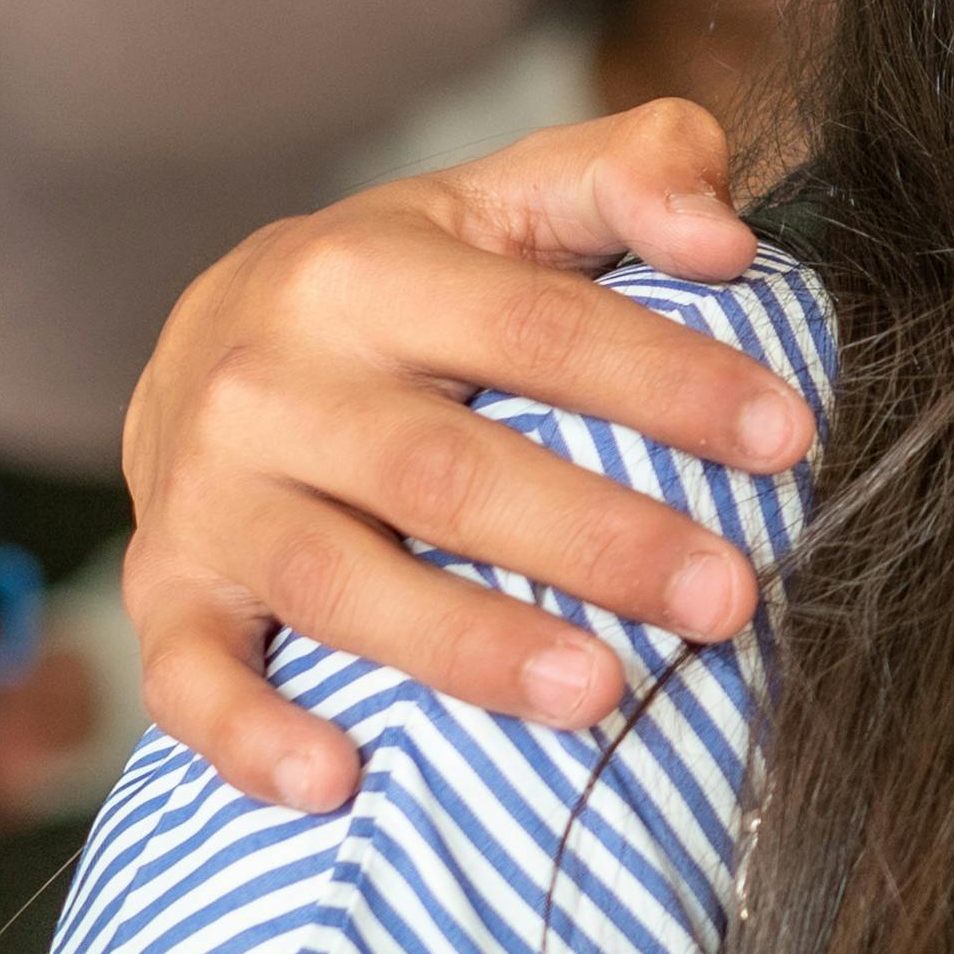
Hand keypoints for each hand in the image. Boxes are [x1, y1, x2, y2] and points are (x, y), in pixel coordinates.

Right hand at [121, 104, 800, 813]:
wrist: (213, 334)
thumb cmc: (417, 275)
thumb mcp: (516, 196)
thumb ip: (637, 172)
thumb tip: (725, 237)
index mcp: (368, 272)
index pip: (541, 326)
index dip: (668, 381)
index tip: (787, 437)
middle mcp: (272, 382)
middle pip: (448, 472)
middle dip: (597, 540)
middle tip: (729, 597)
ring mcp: (206, 494)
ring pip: (339, 582)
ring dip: (470, 648)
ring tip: (601, 693)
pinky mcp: (165, 590)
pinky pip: (188, 676)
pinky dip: (251, 735)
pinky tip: (340, 782)